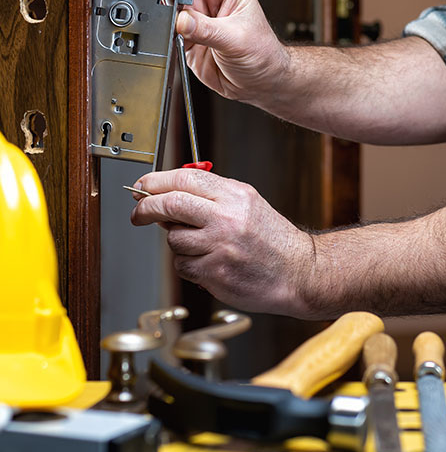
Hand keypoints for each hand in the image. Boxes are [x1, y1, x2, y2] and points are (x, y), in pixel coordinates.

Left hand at [130, 169, 315, 316]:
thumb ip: (212, 196)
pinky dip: (189, 265)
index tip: (143, 187)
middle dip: (146, 207)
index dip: (156, 181)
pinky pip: (183, 266)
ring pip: (174, 239)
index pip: (185, 178)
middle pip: (170, 204)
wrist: (299, 271)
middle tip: (139, 213)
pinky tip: (210, 263)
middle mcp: (227, 218)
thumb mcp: (248, 203)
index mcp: (235, 195)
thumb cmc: (273, 239)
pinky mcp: (215, 273)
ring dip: (178, 242)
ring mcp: (220, 246)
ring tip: (201, 245)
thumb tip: (169, 195)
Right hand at [167, 0, 288, 102]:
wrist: (260, 83)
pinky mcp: (189, 37)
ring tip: (174, 20)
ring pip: (172, 0)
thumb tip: (182, 21)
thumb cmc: (263, 55)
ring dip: (167, 7)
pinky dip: (165, 30)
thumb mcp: (237, 39)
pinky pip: (169, 27)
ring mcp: (199, 16)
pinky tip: (173, 37)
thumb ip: (207, 30)